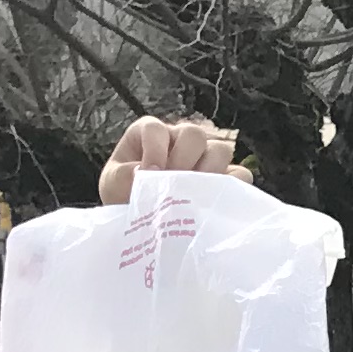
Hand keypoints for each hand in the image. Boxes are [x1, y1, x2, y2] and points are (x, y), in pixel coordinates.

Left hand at [99, 113, 238, 203]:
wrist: (141, 222)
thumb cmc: (124, 196)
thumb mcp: (112, 185)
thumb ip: (122, 176)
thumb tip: (143, 174)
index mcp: (150, 134)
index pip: (156, 129)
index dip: (154, 149)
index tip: (150, 173)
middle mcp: (180, 141)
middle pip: (194, 134)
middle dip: (184, 159)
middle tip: (175, 184)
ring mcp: (205, 159)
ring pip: (221, 150)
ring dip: (209, 172)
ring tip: (195, 195)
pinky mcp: (223, 179)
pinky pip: (240, 176)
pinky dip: (233, 187)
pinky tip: (216, 203)